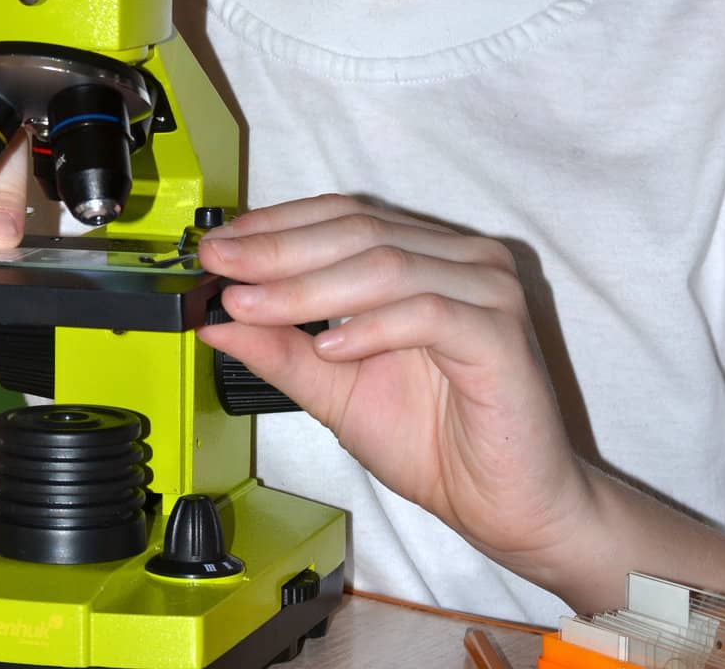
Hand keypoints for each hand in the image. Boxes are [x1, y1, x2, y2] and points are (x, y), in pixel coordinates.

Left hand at [197, 193, 592, 583]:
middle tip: (220, 267)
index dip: (275, 226)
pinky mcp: (501, 333)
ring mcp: (487, 288)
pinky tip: (331, 348)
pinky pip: (428, 312)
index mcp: (424, 254)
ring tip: (253, 307)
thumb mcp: (336, 390)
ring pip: (385, 265)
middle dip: (278, 251)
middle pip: (357, 231)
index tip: (215, 249)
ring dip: (309, 288)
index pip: (341, 217)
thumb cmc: (436, 444)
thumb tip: (213, 320)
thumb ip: (282, 351)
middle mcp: (461, 257)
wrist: (510, 508)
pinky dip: (372, 326)